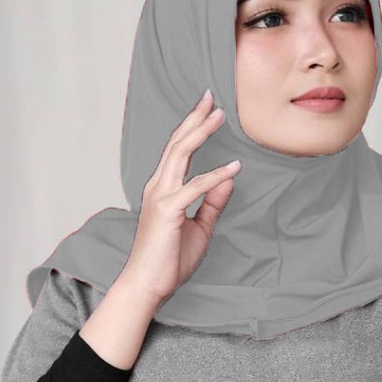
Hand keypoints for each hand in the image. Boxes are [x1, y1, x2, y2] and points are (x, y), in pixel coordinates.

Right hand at [119, 88, 240, 304]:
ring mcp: (160, 197)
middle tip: (212, 96)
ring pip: (181, 155)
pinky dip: (215, 176)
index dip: (192, 127)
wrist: (148, 285)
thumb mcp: (199, 228)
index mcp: (163, 189)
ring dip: (201, 133)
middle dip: (195, 119)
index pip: (177, 150)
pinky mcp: (167, 211)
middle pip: (177, 143)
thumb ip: (211, 203)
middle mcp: (158, 187)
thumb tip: (228, 179)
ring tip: (220, 115)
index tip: (208, 108)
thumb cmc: (169, 260)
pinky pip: (195, 188)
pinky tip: (234, 166)